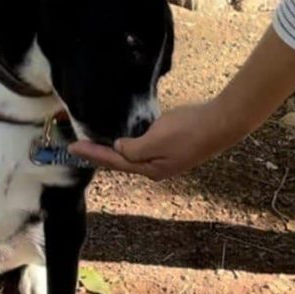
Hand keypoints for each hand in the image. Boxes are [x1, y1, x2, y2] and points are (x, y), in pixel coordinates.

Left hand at [69, 101, 232, 180]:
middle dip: (101, 155)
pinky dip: (133, 144)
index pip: (114, 161)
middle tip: (80, 148)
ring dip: (117, 151)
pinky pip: (147, 148)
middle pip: (123, 162)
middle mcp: (158, 169)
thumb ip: (133, 148)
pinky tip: (130, 139)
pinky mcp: (177, 148)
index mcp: (151, 169)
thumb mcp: (156, 140)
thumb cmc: (189, 131)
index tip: (72, 147)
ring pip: (135, 156)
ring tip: (100, 146)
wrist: (222, 123)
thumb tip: (120, 148)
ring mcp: (168, 160)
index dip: (92, 153)